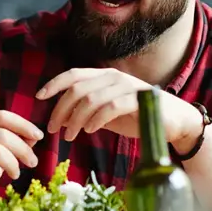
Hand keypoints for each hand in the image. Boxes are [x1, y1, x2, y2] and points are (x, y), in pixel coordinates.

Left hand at [36, 68, 202, 147]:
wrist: (172, 122)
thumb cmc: (135, 116)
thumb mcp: (104, 113)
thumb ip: (84, 111)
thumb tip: (58, 119)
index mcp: (103, 76)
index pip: (73, 75)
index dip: (53, 84)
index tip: (39, 97)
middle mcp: (113, 77)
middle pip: (76, 89)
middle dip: (59, 109)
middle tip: (52, 128)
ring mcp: (127, 87)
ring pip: (90, 100)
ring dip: (74, 119)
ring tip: (69, 135)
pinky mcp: (139, 101)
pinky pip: (109, 108)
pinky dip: (94, 120)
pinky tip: (88, 131)